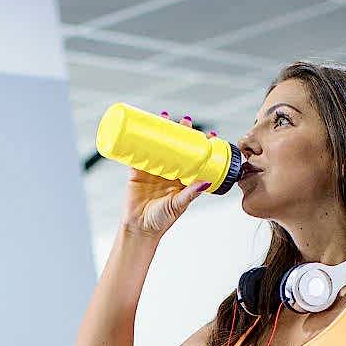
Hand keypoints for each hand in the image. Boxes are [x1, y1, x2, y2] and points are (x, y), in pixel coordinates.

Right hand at [120, 111, 209, 237]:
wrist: (139, 229)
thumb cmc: (161, 221)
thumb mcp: (178, 205)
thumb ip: (190, 193)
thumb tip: (207, 181)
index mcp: (181, 180)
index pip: (193, 158)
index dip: (199, 146)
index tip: (208, 134)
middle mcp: (168, 173)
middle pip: (175, 148)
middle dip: (180, 133)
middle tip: (185, 121)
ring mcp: (152, 171)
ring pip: (158, 146)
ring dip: (161, 131)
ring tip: (164, 116)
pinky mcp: (136, 171)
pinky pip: (138, 152)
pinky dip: (139, 140)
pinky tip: (141, 127)